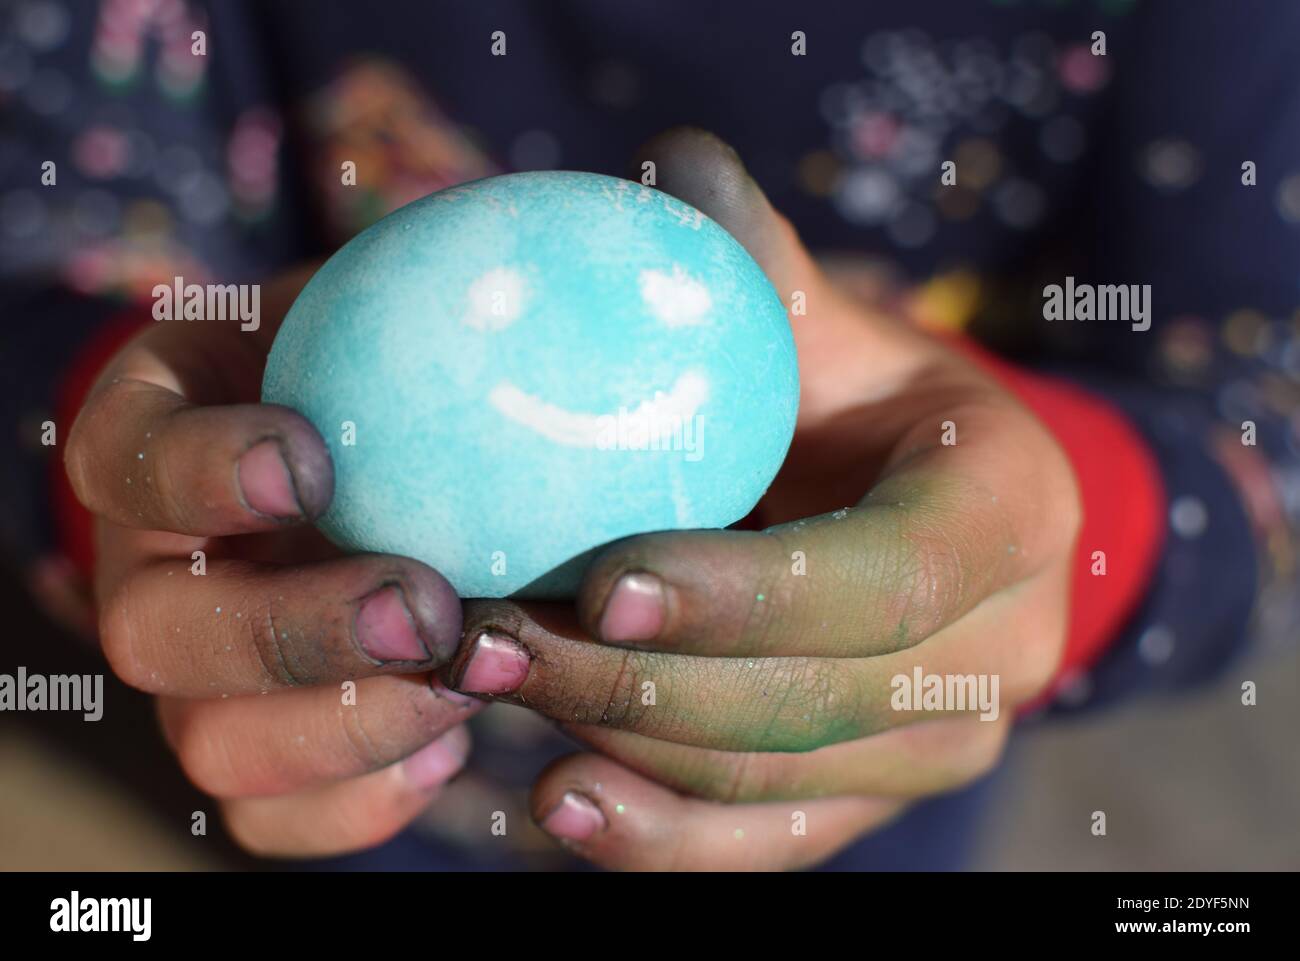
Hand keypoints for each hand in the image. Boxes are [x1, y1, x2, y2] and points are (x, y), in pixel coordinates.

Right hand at [66, 268, 479, 856]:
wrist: (410, 474)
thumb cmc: (428, 368)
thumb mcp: (444, 298)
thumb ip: (499, 273)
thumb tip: (657, 191)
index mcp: (165, 440)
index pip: (126, 455)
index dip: (196, 470)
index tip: (310, 460)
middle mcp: (156, 568)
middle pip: (155, 631)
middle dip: (289, 630)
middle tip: (428, 606)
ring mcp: (199, 677)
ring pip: (212, 743)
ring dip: (347, 728)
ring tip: (474, 680)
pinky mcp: (258, 754)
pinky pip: (271, 816)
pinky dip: (362, 800)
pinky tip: (457, 744)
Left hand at [444, 129, 1081, 869]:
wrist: (927, 513)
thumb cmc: (865, 399)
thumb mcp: (835, 328)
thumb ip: (766, 268)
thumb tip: (669, 165)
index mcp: (1008, 513)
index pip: (887, 577)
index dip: (751, 593)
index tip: (604, 581)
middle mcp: (1001, 651)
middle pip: (814, 702)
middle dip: (641, 683)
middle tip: (491, 637)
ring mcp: (939, 747)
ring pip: (770, 782)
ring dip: (620, 746)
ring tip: (490, 686)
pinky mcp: (870, 803)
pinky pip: (763, 846)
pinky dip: (657, 838)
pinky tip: (557, 803)